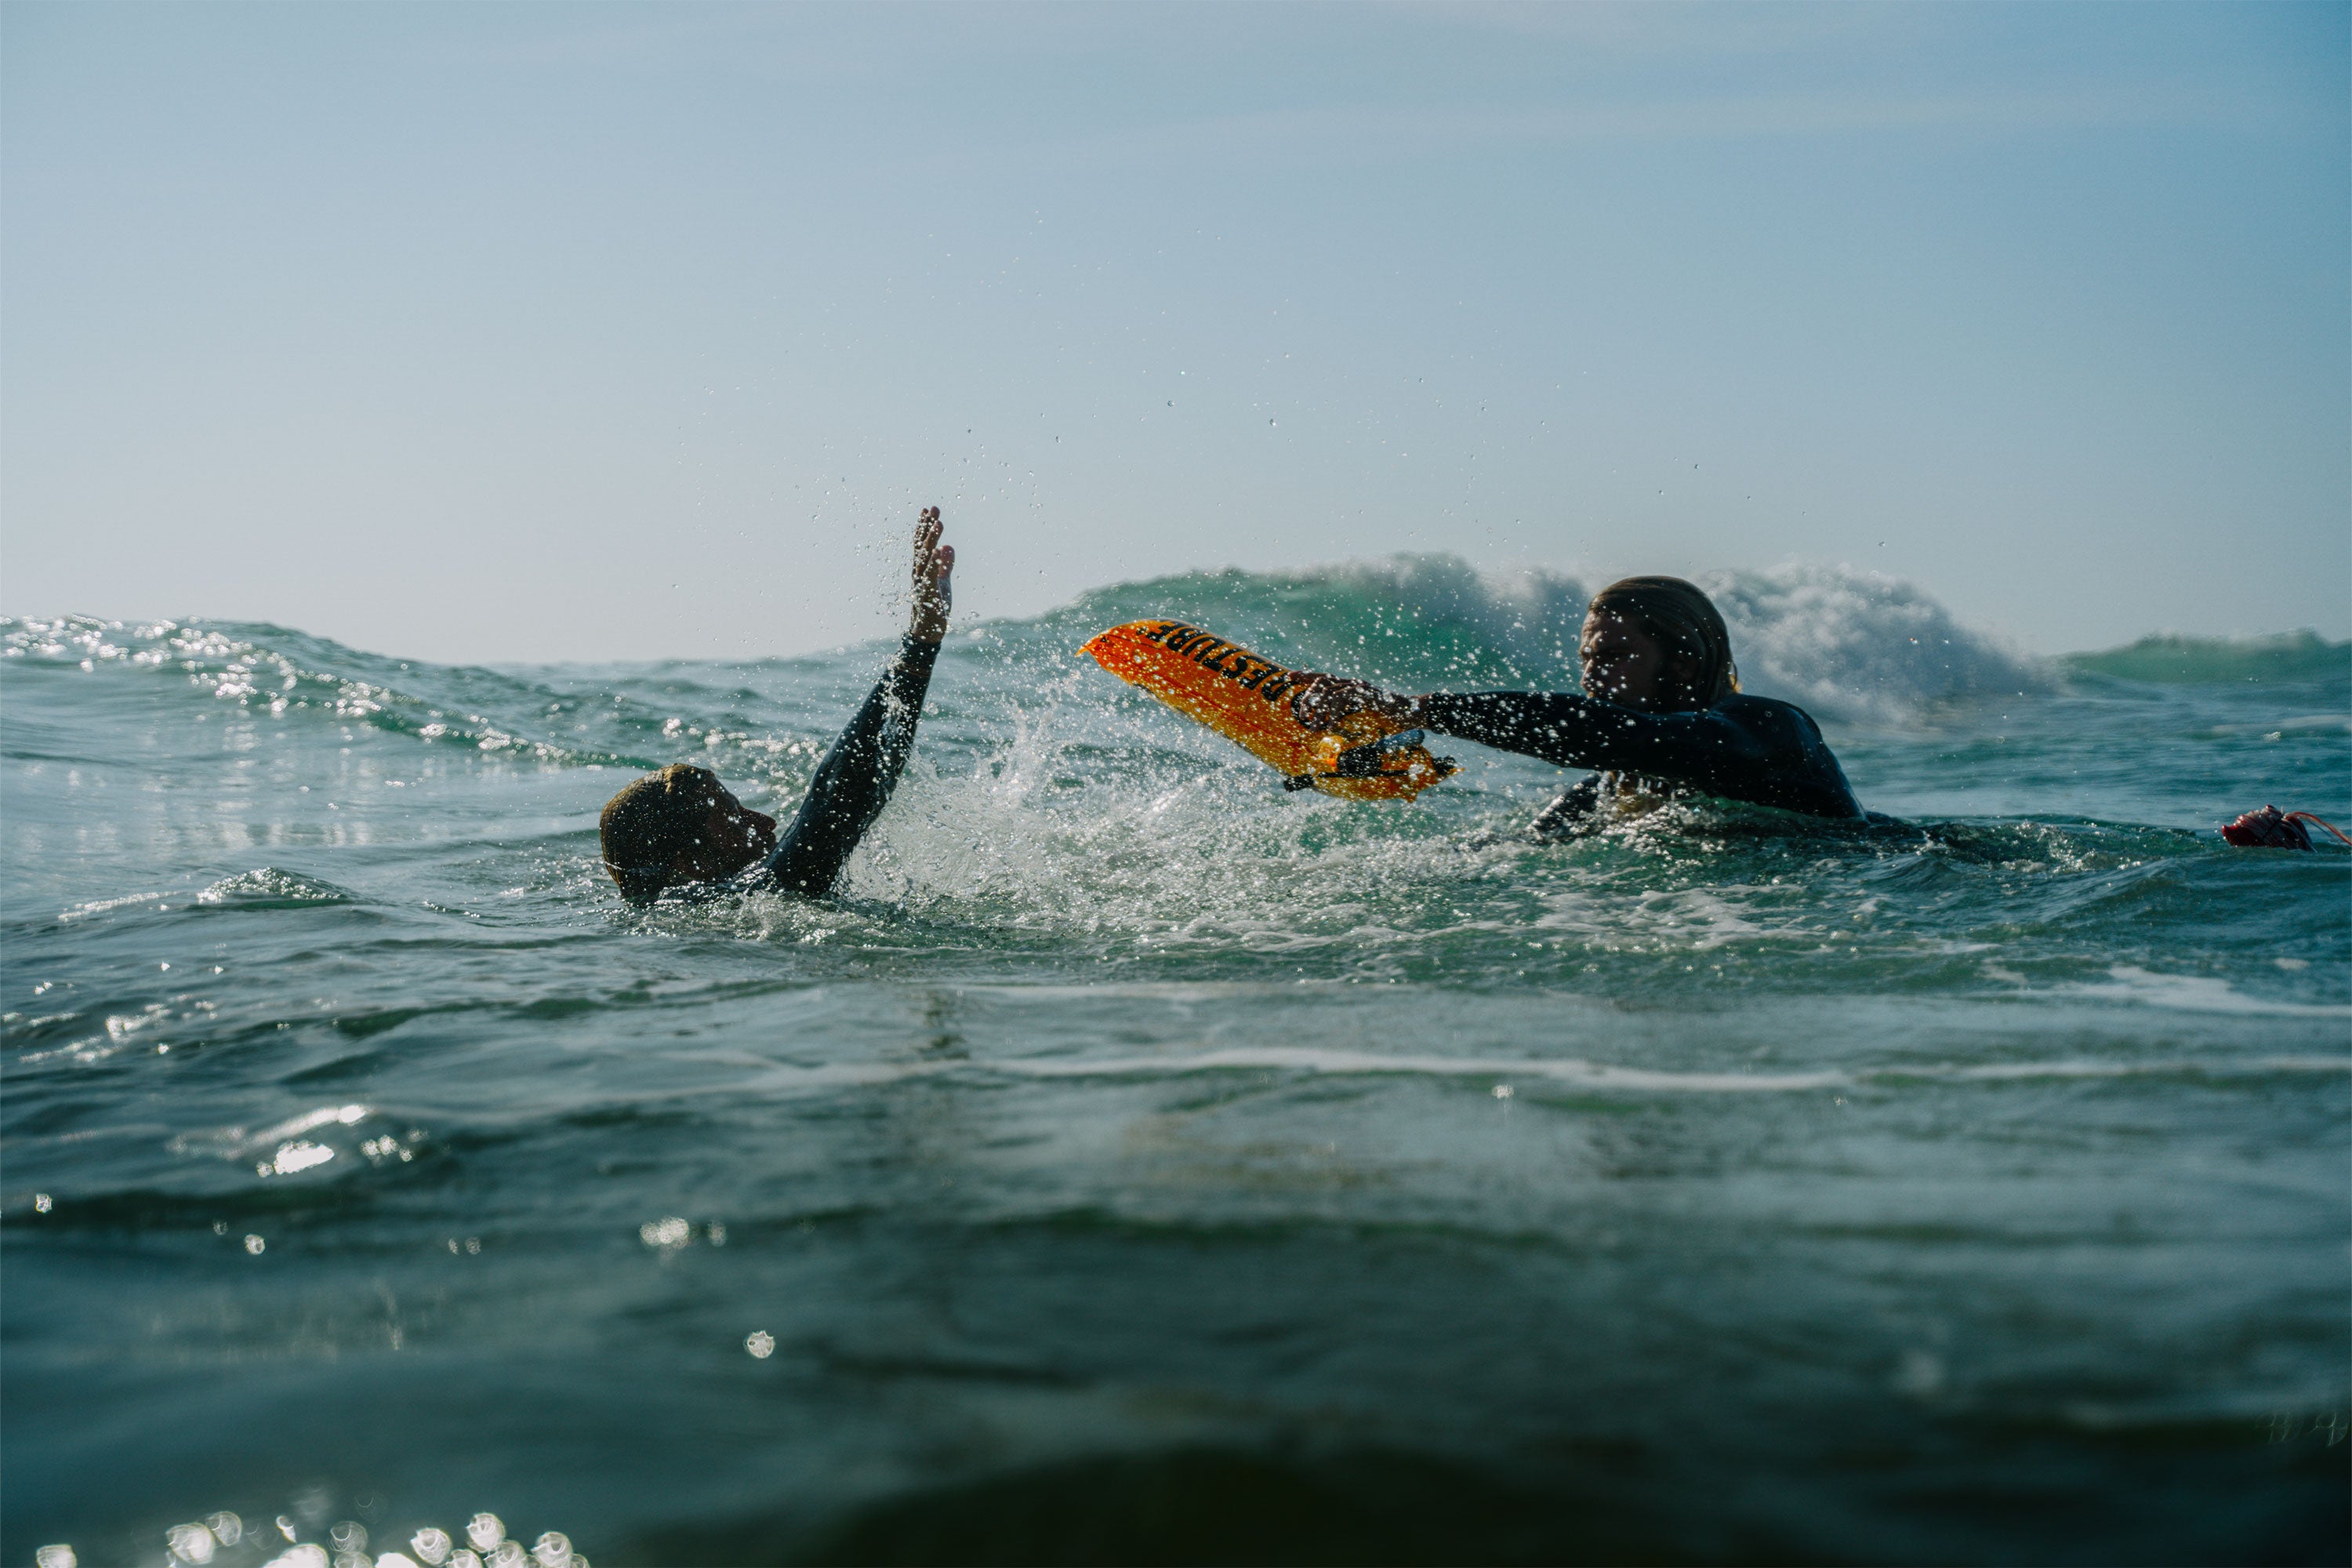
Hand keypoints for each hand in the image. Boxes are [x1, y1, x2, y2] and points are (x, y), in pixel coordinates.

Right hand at [908, 507, 953, 640]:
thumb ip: (946, 564)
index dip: (924, 526)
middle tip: (934, 508)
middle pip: (922, 545)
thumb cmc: (934, 606)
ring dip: (931, 540)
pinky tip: (939, 550)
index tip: (928, 509)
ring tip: (938, 524)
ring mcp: (921, 583)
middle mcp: (918, 572)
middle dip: (927, 526)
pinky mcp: (928, 594)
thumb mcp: (943, 581)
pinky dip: (934, 563)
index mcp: (921, 568)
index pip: (922, 543)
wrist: (928, 630)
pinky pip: (930, 576)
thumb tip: (948, 546)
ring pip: (925, 557)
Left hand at [1288, 673, 1418, 728]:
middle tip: (1302, 714)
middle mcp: (1352, 683)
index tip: (1289, 675)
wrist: (1409, 713)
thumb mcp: (1360, 716)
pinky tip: (1331, 725)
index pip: (1323, 677)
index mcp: (1349, 686)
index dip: (1305, 674)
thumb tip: (1323, 725)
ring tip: (1314, 727)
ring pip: (1329, 690)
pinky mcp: (1364, 692)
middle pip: (1322, 680)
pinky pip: (1342, 698)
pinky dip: (1333, 712)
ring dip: (1318, 709)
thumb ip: (1343, 716)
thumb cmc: (1387, 716)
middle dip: (1308, 695)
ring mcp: (1358, 686)